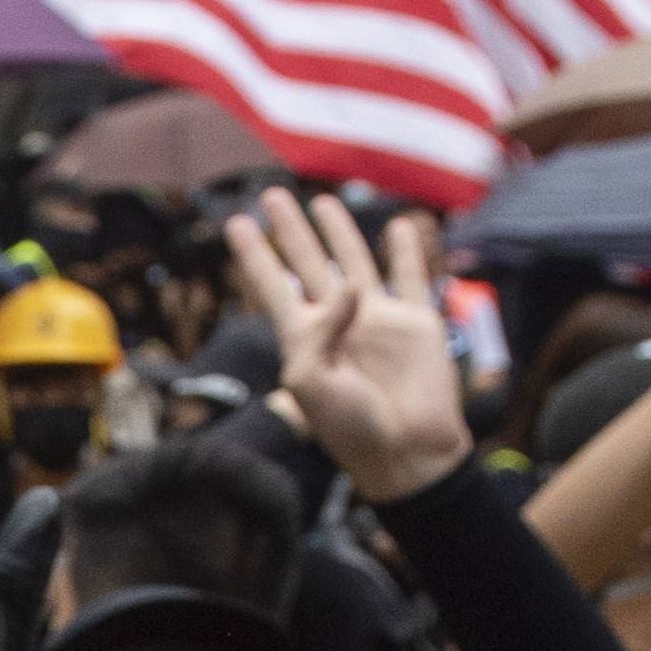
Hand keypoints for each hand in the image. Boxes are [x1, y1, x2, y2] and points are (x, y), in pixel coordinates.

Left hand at [228, 190, 471, 503]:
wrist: (407, 453)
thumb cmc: (350, 429)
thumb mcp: (312, 383)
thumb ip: (318, 332)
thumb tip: (346, 286)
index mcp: (303, 339)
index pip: (271, 286)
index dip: (253, 256)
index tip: (234, 225)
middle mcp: (336, 323)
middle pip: (307, 263)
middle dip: (288, 231)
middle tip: (270, 196)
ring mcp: (375, 320)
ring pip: (353, 261)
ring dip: (338, 232)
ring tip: (323, 201)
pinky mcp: (415, 322)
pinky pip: (410, 277)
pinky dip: (407, 251)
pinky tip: (401, 226)